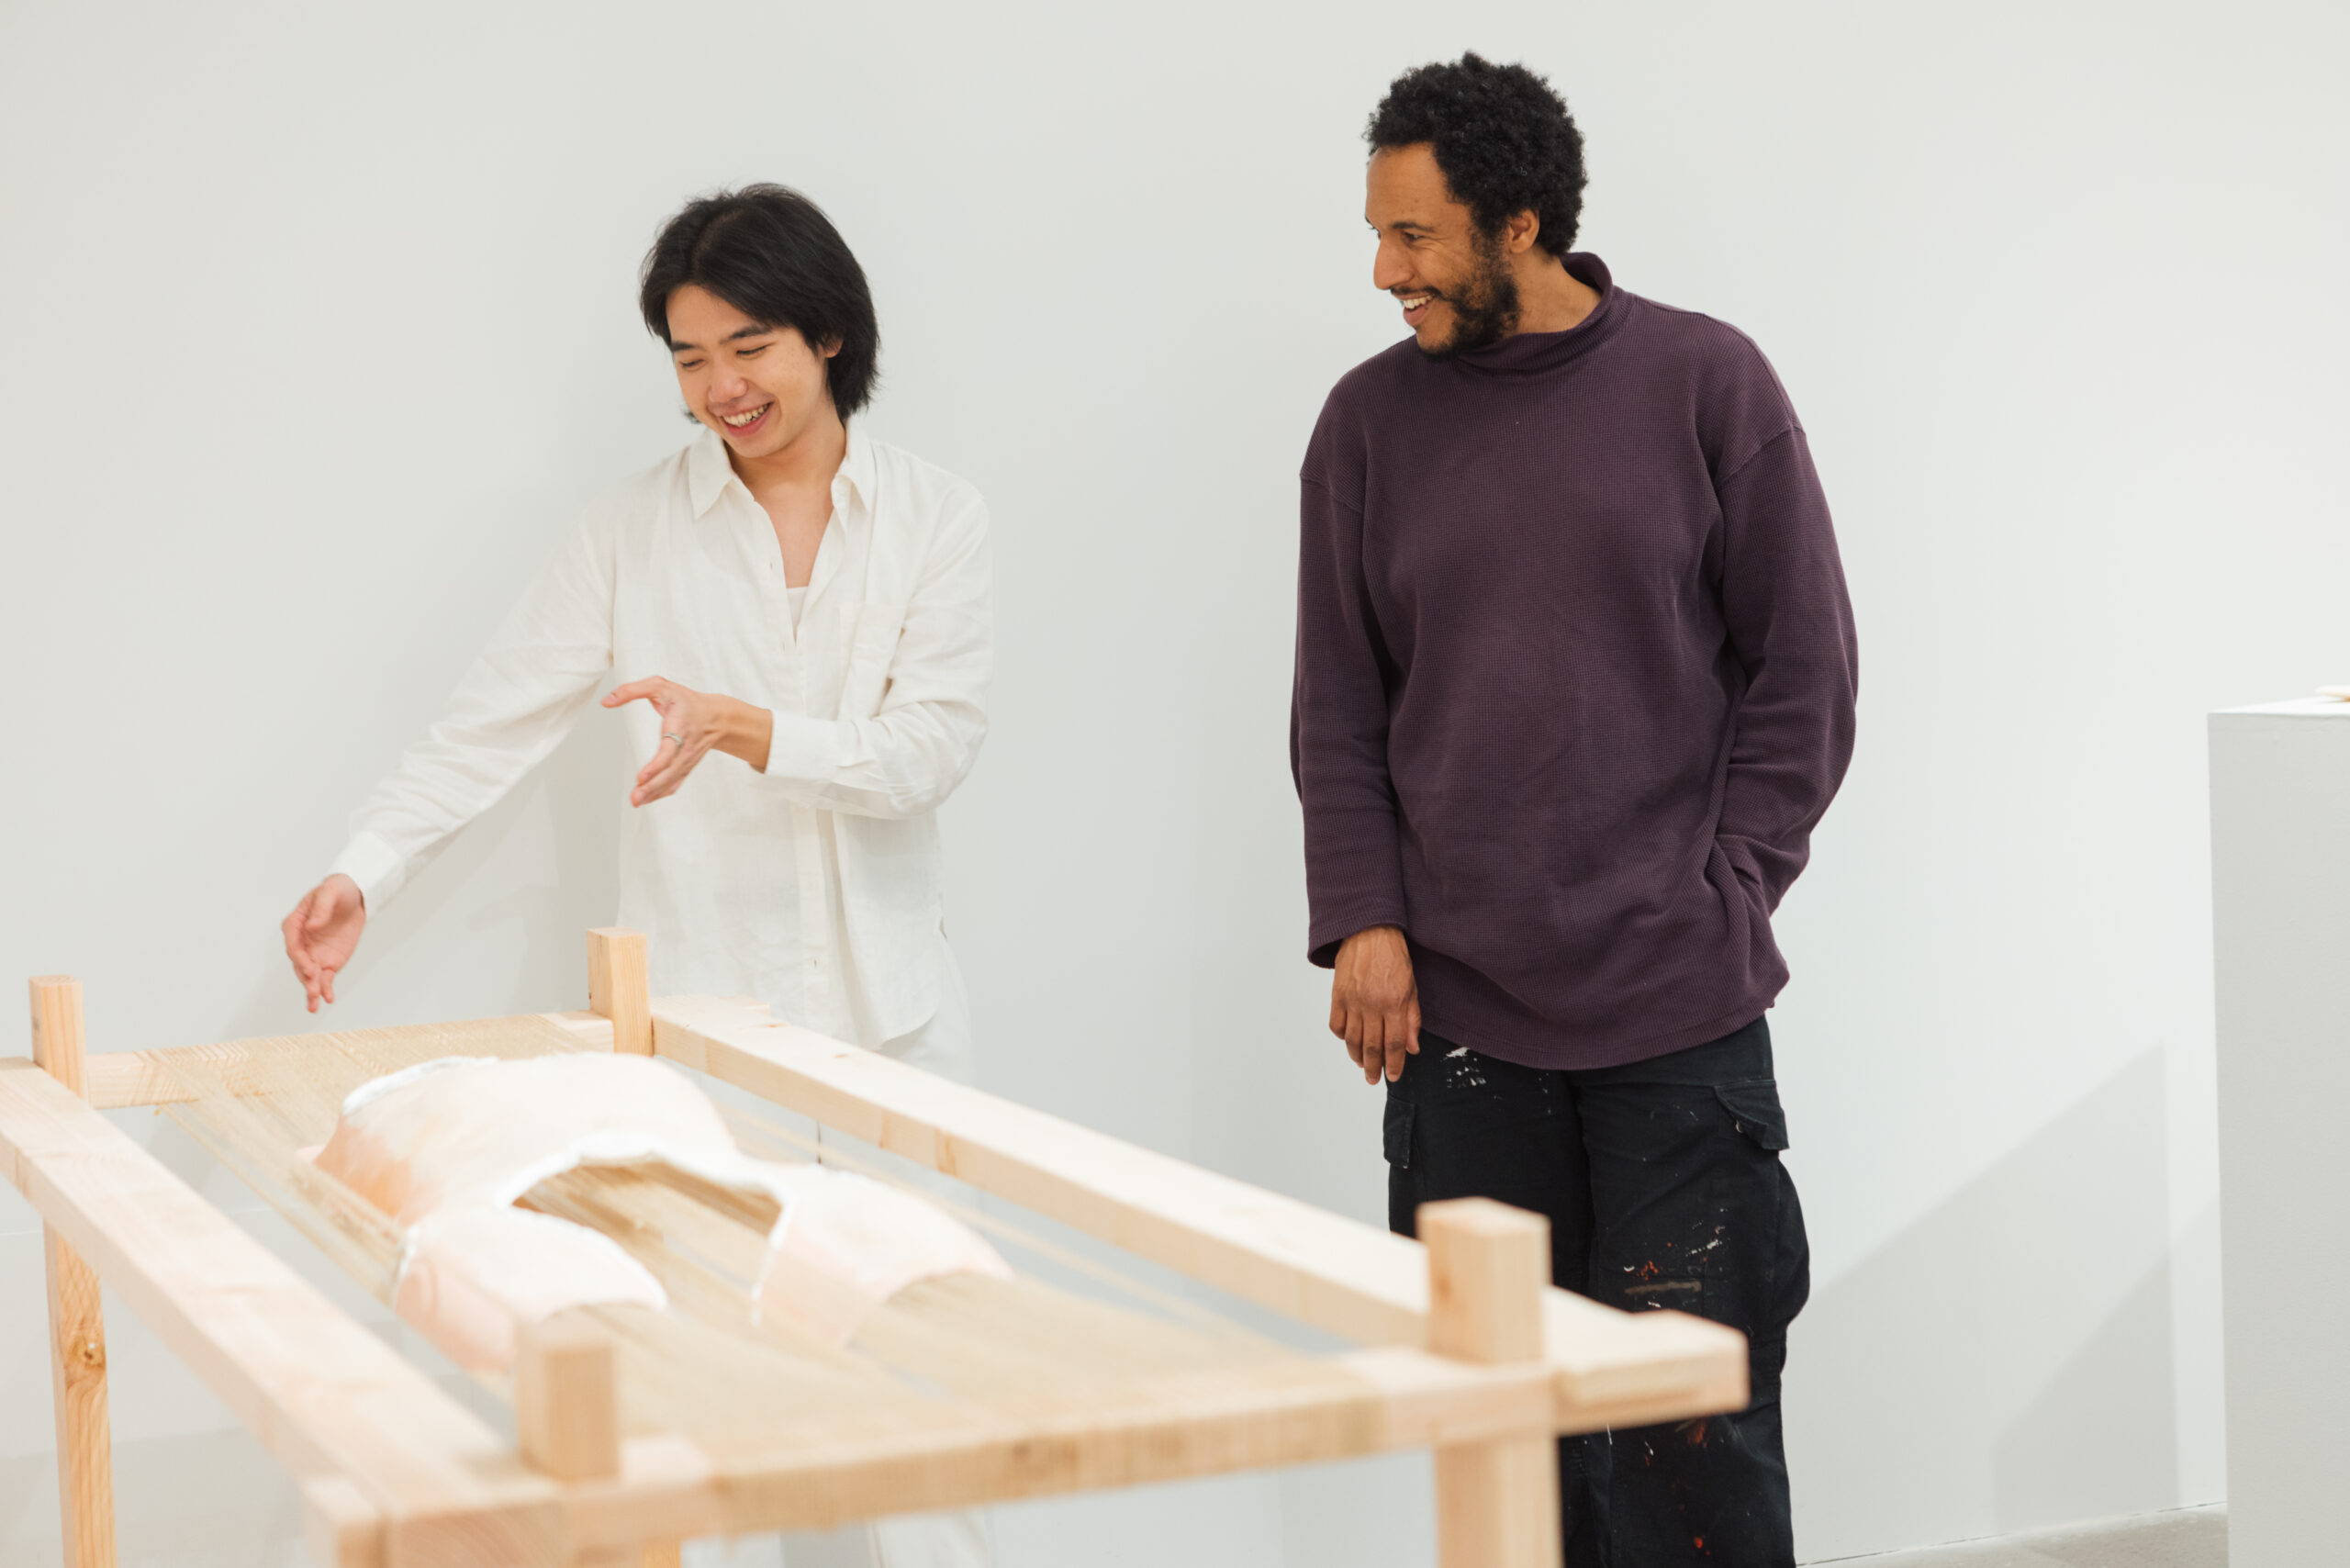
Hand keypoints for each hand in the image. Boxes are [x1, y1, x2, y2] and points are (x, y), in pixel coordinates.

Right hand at [282, 873, 365, 1013]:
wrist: (353, 896)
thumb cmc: (337, 890)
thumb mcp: (330, 892)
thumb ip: (321, 908)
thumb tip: (312, 926)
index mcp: (295, 924)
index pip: (293, 945)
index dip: (300, 958)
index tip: (310, 968)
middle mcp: (301, 942)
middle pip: (299, 964)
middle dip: (306, 978)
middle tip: (313, 990)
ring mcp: (313, 954)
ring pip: (309, 975)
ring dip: (312, 989)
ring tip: (315, 1005)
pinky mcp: (328, 961)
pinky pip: (325, 978)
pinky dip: (325, 989)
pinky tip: (328, 999)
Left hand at [602, 677, 771, 805]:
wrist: (716, 717)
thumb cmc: (686, 701)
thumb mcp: (660, 686)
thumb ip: (632, 690)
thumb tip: (606, 701)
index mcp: (680, 727)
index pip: (669, 750)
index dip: (656, 765)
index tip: (642, 776)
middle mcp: (685, 747)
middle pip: (669, 772)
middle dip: (653, 786)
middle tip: (635, 797)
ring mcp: (686, 760)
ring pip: (671, 781)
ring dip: (654, 793)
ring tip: (636, 801)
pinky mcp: (685, 767)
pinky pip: (674, 783)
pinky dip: (661, 793)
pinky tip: (645, 799)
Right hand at [1329, 925, 1419, 1084]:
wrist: (1369, 932)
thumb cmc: (1394, 957)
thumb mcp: (1411, 987)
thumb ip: (1412, 1019)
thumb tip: (1412, 1047)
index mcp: (1394, 1003)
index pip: (1395, 1043)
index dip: (1394, 1063)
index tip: (1393, 1076)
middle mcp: (1372, 1005)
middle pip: (1372, 1046)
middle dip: (1374, 1067)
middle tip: (1373, 1080)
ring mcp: (1352, 1000)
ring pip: (1353, 1039)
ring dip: (1357, 1056)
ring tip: (1361, 1065)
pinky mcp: (1337, 995)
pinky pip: (1337, 1024)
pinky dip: (1342, 1036)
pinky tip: (1348, 1041)